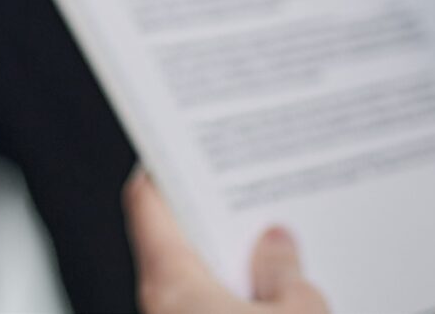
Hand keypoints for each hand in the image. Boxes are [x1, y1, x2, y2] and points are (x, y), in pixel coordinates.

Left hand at [128, 171, 328, 313]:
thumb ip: (286, 271)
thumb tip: (277, 245)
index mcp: (170, 283)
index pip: (148, 200)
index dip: (167, 163)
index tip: (187, 138)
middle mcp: (158, 308)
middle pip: (177, 242)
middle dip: (216, 217)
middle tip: (253, 189)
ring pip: (195, 285)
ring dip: (231, 267)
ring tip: (278, 250)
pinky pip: (207, 310)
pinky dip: (233, 300)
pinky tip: (275, 301)